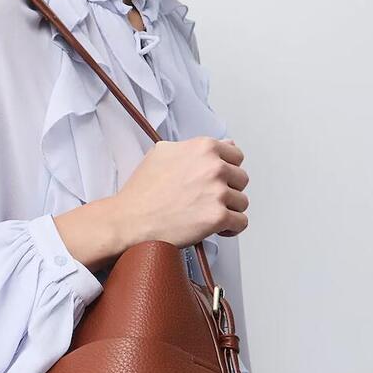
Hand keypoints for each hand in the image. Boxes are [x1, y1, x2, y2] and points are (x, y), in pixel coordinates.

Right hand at [111, 136, 248, 249]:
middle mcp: (214, 167)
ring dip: (228, 210)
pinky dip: (231, 228)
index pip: (236, 156)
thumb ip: (193, 147)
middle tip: (208, 199)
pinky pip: (241, 222)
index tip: (217, 180)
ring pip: (242, 202)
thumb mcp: (162, 153)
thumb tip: (222, 144)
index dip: (227, 170)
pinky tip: (217, 228)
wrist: (130, 219)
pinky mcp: (217, 217)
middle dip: (228, 190)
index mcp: (203, 148)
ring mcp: (217, 192)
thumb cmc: (142, 191)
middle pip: (241, 179)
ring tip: (209, 214)